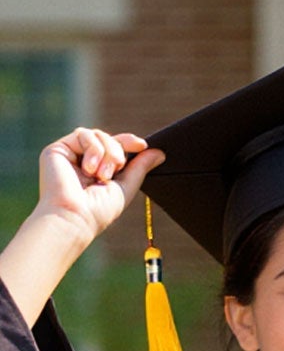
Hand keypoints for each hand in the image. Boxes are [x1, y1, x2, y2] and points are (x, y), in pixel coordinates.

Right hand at [34, 129, 159, 246]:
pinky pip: (83, 134)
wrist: (75, 216)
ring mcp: (70, 154)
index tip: (142, 145)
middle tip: (116, 170)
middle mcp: (83, 161)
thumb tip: (159, 152)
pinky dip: (93, 149)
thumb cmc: (99, 210)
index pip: (115, 147)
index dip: (128, 142)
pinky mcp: (57, 149)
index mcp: (98, 169)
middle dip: (118, 151)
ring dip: (107, 152)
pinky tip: (89, 169)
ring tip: (102, 175)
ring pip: (97, 134)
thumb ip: (140, 168)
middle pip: (108, 138)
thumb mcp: (126, 187)